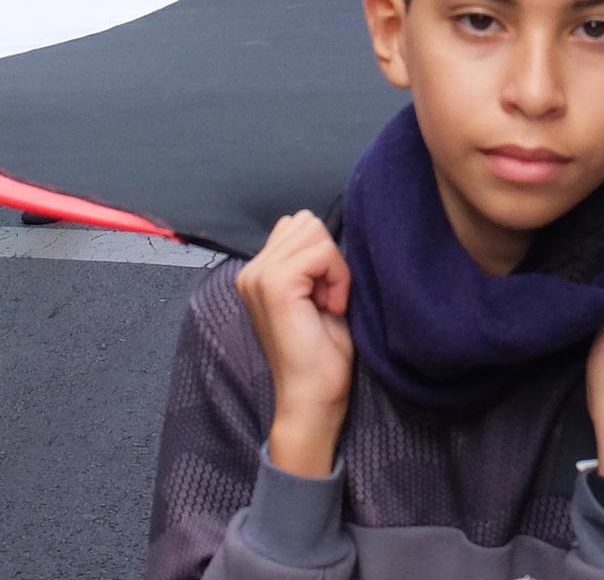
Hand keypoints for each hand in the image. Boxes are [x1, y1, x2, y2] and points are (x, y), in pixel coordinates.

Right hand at [236, 211, 352, 476]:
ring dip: (334, 268)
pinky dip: (338, 278)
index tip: (326, 295)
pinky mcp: (276, 284)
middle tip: (327, 300)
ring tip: (327, 305)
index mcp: (258, 271)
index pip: (299, 224)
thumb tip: (319, 228)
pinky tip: (332, 308)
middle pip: (308, 223)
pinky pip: (322, 253)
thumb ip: (310, 261)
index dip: (325, 254)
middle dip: (329, 258)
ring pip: (315, 233)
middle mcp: (251, 270)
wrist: (312, 395)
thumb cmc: (322, 351)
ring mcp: (259, 276)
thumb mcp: (318, 294)